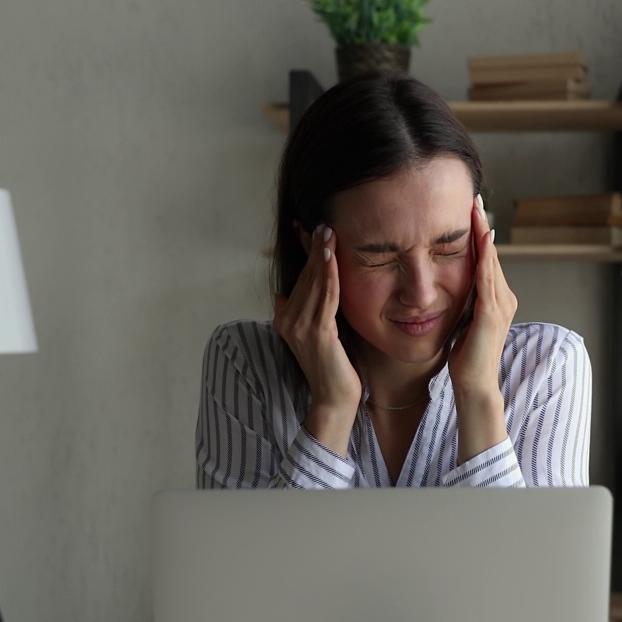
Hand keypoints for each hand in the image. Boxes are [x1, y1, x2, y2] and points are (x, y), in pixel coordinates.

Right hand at [273, 225, 361, 448]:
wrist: (335, 398)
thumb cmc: (335, 367)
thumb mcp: (322, 333)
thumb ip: (312, 311)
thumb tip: (289, 295)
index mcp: (286, 318)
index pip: (299, 277)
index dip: (305, 253)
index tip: (309, 229)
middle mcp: (288, 320)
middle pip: (305, 276)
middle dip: (314, 248)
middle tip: (323, 223)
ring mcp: (300, 326)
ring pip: (313, 283)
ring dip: (321, 255)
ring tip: (327, 232)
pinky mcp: (317, 332)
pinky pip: (324, 296)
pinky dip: (328, 275)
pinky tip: (331, 257)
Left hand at [449, 195, 516, 400]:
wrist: (475, 385)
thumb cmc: (466, 357)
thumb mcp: (463, 320)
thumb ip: (464, 300)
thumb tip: (452, 282)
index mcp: (497, 298)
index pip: (487, 258)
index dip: (479, 232)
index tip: (471, 207)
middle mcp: (504, 298)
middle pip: (492, 253)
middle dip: (482, 224)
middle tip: (474, 196)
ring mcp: (501, 306)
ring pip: (492, 261)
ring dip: (483, 234)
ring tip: (476, 209)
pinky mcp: (492, 315)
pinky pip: (488, 280)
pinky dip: (485, 258)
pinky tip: (481, 240)